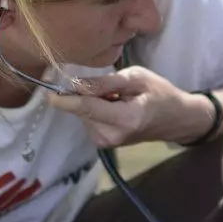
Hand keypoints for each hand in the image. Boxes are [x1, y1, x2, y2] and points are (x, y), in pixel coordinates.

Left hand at [45, 66, 214, 146]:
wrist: (175, 119)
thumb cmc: (160, 93)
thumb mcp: (136, 78)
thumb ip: (105, 82)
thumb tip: (75, 84)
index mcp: (125, 119)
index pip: (86, 108)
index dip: (65, 99)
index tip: (47, 91)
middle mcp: (112, 136)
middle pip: (82, 111)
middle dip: (84, 95)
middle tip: (109, 86)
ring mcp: (107, 143)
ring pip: (83, 115)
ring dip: (91, 102)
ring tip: (116, 98)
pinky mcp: (104, 144)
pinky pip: (88, 120)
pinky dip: (94, 110)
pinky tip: (112, 107)